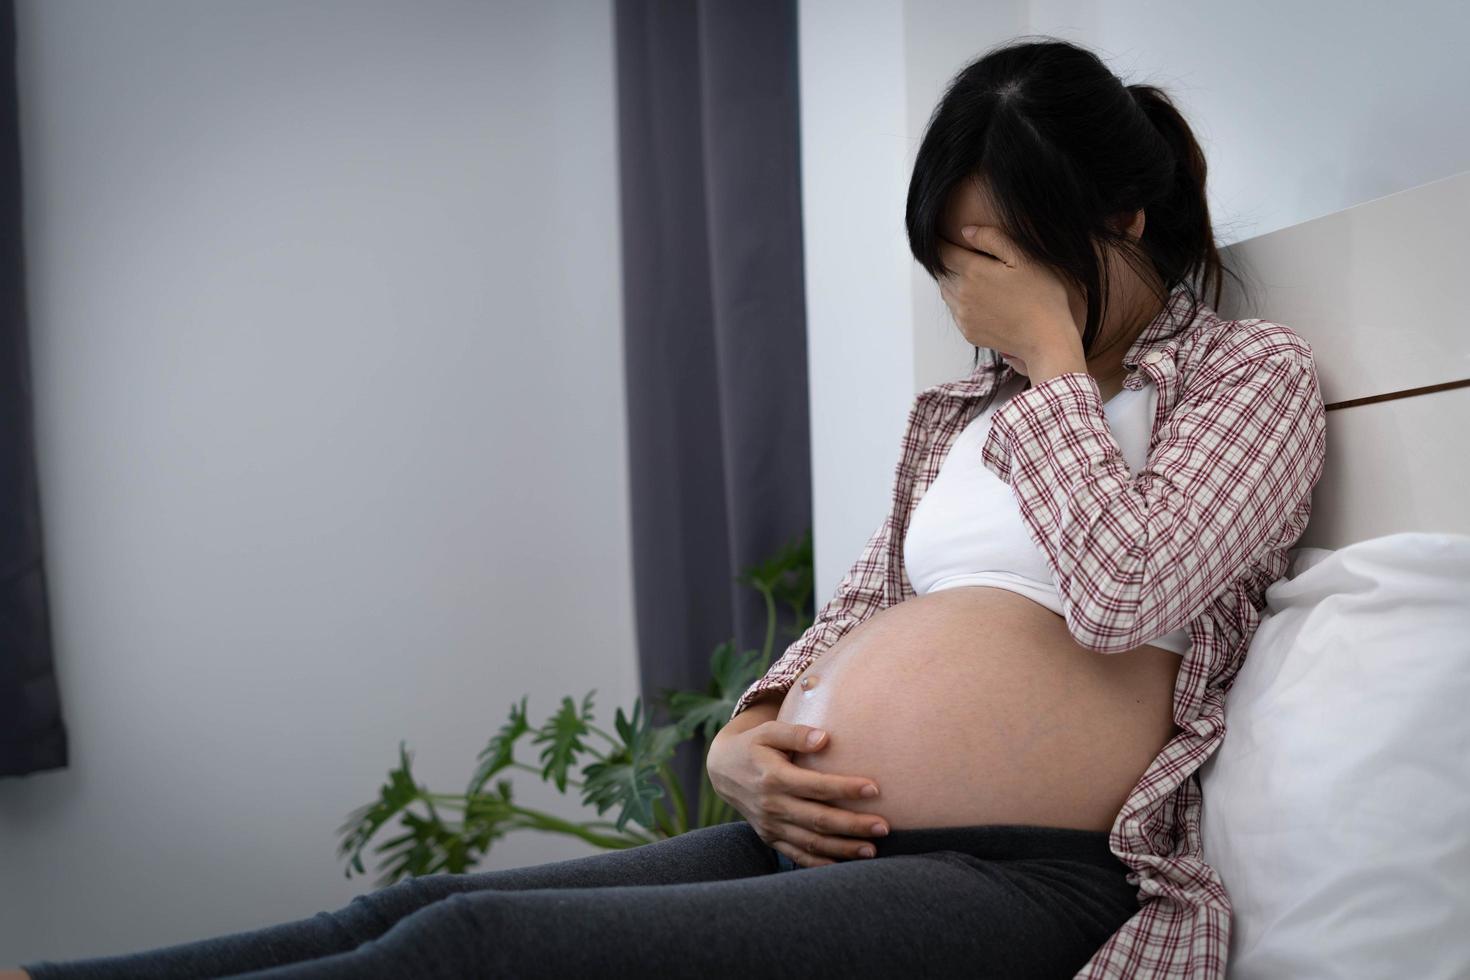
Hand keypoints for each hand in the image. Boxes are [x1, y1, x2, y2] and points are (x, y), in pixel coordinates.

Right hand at [707, 720, 888, 867]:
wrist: (722, 770)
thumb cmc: (753, 745)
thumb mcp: (768, 731)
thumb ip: (795, 733)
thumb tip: (824, 738)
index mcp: (774, 778)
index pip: (816, 786)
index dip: (846, 789)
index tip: (874, 789)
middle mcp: (772, 806)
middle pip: (819, 820)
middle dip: (853, 826)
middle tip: (884, 827)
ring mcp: (770, 826)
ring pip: (811, 843)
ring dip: (843, 848)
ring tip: (872, 849)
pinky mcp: (770, 838)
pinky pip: (797, 855)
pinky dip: (820, 864)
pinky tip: (844, 864)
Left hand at [935, 224, 1079, 362]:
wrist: (1047, 339)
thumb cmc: (1042, 295)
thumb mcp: (1024, 258)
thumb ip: (992, 239)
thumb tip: (965, 231)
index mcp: (973, 271)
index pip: (941, 252)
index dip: (939, 242)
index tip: (941, 236)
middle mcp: (961, 294)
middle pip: (941, 272)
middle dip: (946, 261)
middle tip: (958, 254)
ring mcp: (963, 316)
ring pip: (946, 292)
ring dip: (952, 281)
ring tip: (971, 275)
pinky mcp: (968, 332)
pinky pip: (955, 311)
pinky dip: (960, 302)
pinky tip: (980, 298)